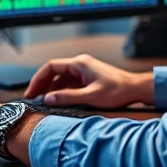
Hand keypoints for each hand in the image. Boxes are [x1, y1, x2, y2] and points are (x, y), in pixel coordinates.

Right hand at [24, 54, 153, 107]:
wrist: (136, 89)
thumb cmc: (118, 91)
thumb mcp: (91, 96)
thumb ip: (68, 97)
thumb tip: (48, 99)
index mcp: (79, 64)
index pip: (50, 67)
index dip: (38, 79)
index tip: (31, 91)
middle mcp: (80, 64)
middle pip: (54, 72)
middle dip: (42, 84)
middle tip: (32, 97)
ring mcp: (84, 71)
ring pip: (61, 78)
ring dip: (51, 89)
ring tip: (43, 101)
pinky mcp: (88, 78)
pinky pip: (69, 83)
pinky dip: (61, 91)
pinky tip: (58, 101)